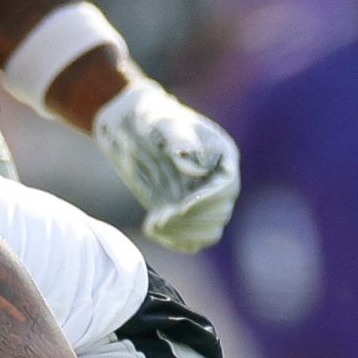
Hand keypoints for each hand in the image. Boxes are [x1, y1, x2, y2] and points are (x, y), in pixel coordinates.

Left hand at [92, 77, 239, 252]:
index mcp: (222, 156)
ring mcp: (203, 198)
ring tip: (154, 224)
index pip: (226, 187)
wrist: (131, 127)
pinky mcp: (186, 213)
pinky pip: (193, 239)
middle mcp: (218, 180)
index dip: (207, 201)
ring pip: (210, 230)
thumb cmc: (148, 117)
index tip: (181, 208)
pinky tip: (152, 229)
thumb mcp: (162, 121)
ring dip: (184, 233)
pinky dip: (175, 240)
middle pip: (220, 212)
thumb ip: (180, 140)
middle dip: (191, 220)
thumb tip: (197, 168)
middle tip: (160, 218)